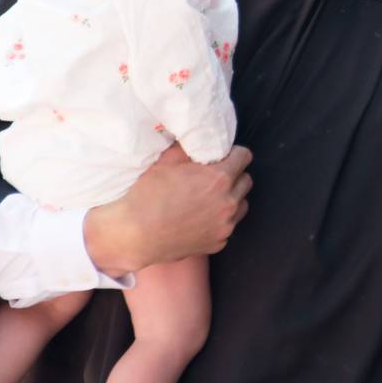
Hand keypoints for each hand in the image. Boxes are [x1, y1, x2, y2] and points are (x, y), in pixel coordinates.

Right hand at [85, 144, 251, 274]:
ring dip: (231, 198)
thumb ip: (191, 147)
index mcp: (220, 179)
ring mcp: (225, 226)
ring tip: (209, 198)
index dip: (233, 154)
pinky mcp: (219, 243)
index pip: (244, 156)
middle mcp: (228, 203)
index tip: (222, 157)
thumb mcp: (168, 161)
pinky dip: (219, 221)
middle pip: (246, 180)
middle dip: (234, 175)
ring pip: (242, 205)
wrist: (135, 234)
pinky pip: (228, 226)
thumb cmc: (148, 195)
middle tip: (214, 176)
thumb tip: (200, 139)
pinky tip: (200, 218)